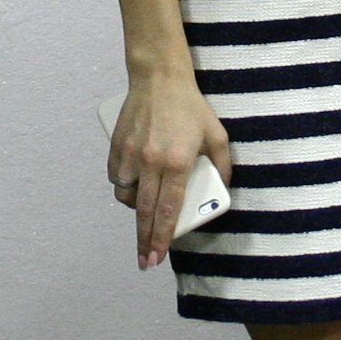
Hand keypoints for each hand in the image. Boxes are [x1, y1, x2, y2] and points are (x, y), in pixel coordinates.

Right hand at [108, 70, 232, 271]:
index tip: (157, 257)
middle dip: (145, 240)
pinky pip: (117, 178)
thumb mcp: (217, 135)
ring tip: (145, 213)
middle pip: (144, 212)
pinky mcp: (117, 146)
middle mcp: (151, 162)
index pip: (167, 210)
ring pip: (127, 196)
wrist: (159, 78)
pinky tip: (135, 186)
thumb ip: (223, 166)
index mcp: (177, 162)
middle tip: (145, 261)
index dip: (161, 237)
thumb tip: (221, 189)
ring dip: (136, 210)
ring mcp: (131, 154)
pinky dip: (125, 187)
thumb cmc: (191, 107)